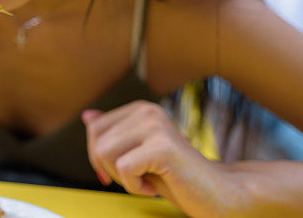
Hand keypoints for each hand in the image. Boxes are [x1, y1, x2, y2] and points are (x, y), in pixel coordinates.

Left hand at [82, 101, 243, 216]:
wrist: (216, 193)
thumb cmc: (175, 176)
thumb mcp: (137, 153)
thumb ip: (114, 134)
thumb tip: (86, 116)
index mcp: (139, 109)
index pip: (94, 129)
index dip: (100, 157)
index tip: (123, 172)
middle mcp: (147, 111)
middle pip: (97, 142)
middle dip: (110, 168)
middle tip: (138, 177)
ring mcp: (155, 126)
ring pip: (105, 154)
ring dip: (123, 178)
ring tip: (147, 180)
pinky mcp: (162, 146)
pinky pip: (123, 169)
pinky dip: (134, 187)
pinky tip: (154, 187)